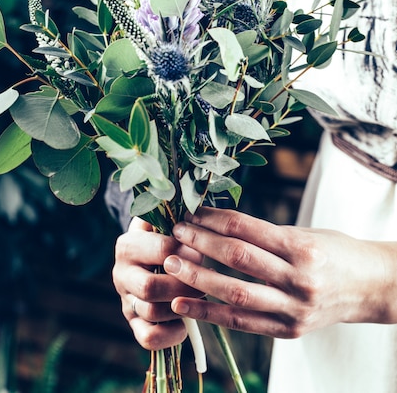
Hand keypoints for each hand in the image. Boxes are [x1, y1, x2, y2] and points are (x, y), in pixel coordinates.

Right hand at [112, 216, 203, 349]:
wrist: (149, 255)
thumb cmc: (166, 234)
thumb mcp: (166, 219)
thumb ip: (176, 214)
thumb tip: (197, 209)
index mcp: (128, 244)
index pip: (161, 250)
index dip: (188, 253)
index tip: (204, 251)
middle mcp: (121, 273)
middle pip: (150, 287)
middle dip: (184, 286)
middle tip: (205, 279)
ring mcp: (125, 300)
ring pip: (151, 312)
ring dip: (181, 308)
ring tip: (199, 297)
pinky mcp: (134, 324)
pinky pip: (148, 338)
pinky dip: (170, 334)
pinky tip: (186, 322)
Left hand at [162, 207, 396, 337]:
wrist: (372, 287)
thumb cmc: (336, 252)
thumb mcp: (306, 234)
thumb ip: (267, 235)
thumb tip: (219, 225)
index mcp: (302, 247)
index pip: (247, 228)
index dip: (213, 219)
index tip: (191, 212)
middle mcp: (298, 279)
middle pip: (238, 258)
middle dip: (201, 244)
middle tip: (174, 234)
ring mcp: (294, 309)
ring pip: (236, 294)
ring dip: (198, 280)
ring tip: (170, 268)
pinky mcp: (289, 331)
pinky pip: (243, 323)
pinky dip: (210, 314)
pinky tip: (186, 305)